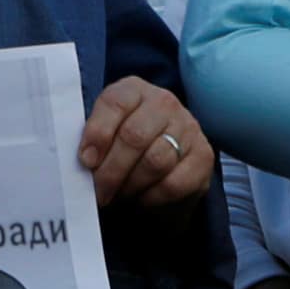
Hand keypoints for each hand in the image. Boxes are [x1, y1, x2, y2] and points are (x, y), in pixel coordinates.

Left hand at [80, 77, 215, 209]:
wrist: (165, 162)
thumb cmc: (124, 145)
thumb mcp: (105, 132)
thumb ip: (93, 139)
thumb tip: (85, 160)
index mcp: (134, 90)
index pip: (115, 103)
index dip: (97, 134)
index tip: (85, 161)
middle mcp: (164, 103)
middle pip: (134, 136)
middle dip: (111, 171)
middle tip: (99, 192)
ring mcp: (188, 127)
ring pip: (155, 162)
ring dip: (131, 186)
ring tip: (119, 195)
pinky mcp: (204, 156)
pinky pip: (174, 183)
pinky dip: (152, 197)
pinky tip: (142, 198)